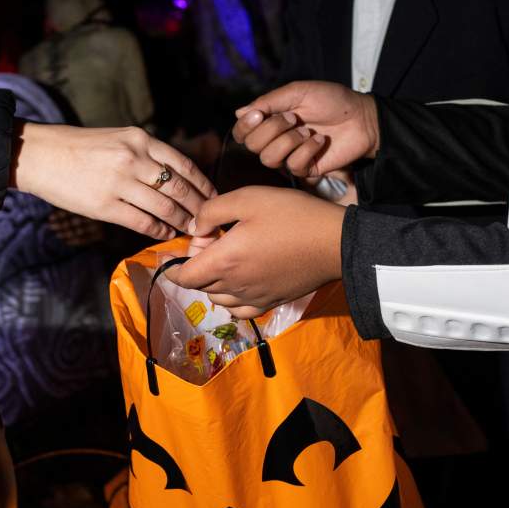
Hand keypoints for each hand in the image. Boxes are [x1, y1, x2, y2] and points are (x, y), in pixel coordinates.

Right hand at [11, 122, 214, 238]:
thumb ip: (145, 154)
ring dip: (182, 223)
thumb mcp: (118, 139)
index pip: (184, 164)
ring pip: (165, 208)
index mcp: (139, 139)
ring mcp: (120, 183)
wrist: (41, 155)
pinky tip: (166, 234)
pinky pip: (143, 223)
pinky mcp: (105, 206)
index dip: (203, 185)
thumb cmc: (79, 148)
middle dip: (199, 208)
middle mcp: (134, 159)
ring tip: (192, 231)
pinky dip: (159, 231)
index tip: (214, 198)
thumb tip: (175, 179)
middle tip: (209, 222)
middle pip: (180, 189)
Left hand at [166, 187, 346, 318]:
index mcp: (223, 262)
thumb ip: (211, 212)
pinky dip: (231, 298)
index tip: (179, 250)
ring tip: (230, 258)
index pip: (183, 276)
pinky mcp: (270, 302)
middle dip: (197, 264)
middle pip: (199, 285)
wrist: (334, 243)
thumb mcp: (247, 198)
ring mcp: (252, 298)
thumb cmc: (292, 215)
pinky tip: (241, 282)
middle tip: (215, 239)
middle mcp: (234, 286)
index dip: (174, 265)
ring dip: (213, 281)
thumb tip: (195, 227)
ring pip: (217, 297)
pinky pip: (239, 310)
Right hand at [231, 81, 378, 180]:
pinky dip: (307, 150)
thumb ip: (269, 101)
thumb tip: (238, 112)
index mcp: (271, 121)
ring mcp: (289, 156)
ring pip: (269, 159)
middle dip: (272, 130)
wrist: (361, 118)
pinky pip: (293, 165)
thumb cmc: (332, 101)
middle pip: (252, 146)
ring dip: (289, 141)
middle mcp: (276, 140)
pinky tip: (319, 141)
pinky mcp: (304, 170)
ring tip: (308, 131)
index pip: (243, 132)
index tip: (260, 114)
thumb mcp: (299, 92)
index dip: (245, 126)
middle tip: (293, 118)